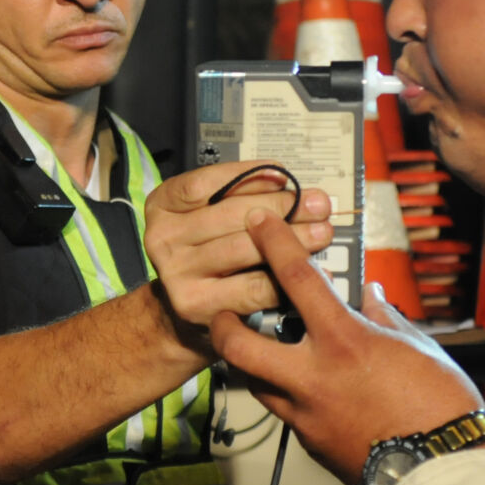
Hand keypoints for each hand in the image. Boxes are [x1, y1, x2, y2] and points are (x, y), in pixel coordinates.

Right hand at [143, 161, 331, 335]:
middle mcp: (162, 238)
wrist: (182, 307)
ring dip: (292, 240)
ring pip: (245, 249)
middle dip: (283, 207)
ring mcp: (177, 274)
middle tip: (319, 205)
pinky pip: (254, 288)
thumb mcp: (208, 215)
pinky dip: (288, 279)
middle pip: (231, 215)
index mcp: (162, 205)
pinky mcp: (199, 305)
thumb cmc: (205, 251)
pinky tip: (315, 273)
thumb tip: (287, 184)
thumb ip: (238, 196)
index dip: (248, 177)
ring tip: (322, 232)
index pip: (205, 183)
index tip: (285, 176)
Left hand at [212, 209, 484, 484]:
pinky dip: (289, 396)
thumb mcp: (417, 346)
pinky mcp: (310, 444)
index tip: (259, 223)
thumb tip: (369, 296)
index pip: (297, 279)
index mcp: (344, 342)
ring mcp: (305, 415)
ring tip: (262, 350)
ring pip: (254, 384)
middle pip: (239, 346)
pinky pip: (286, 413)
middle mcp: (312, 377)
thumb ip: (384, 317)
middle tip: (225, 311)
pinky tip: (308, 390)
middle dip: (223, 323)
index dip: (273, 244)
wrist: (444, 472)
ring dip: (251, 363)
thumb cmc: (441, 405)